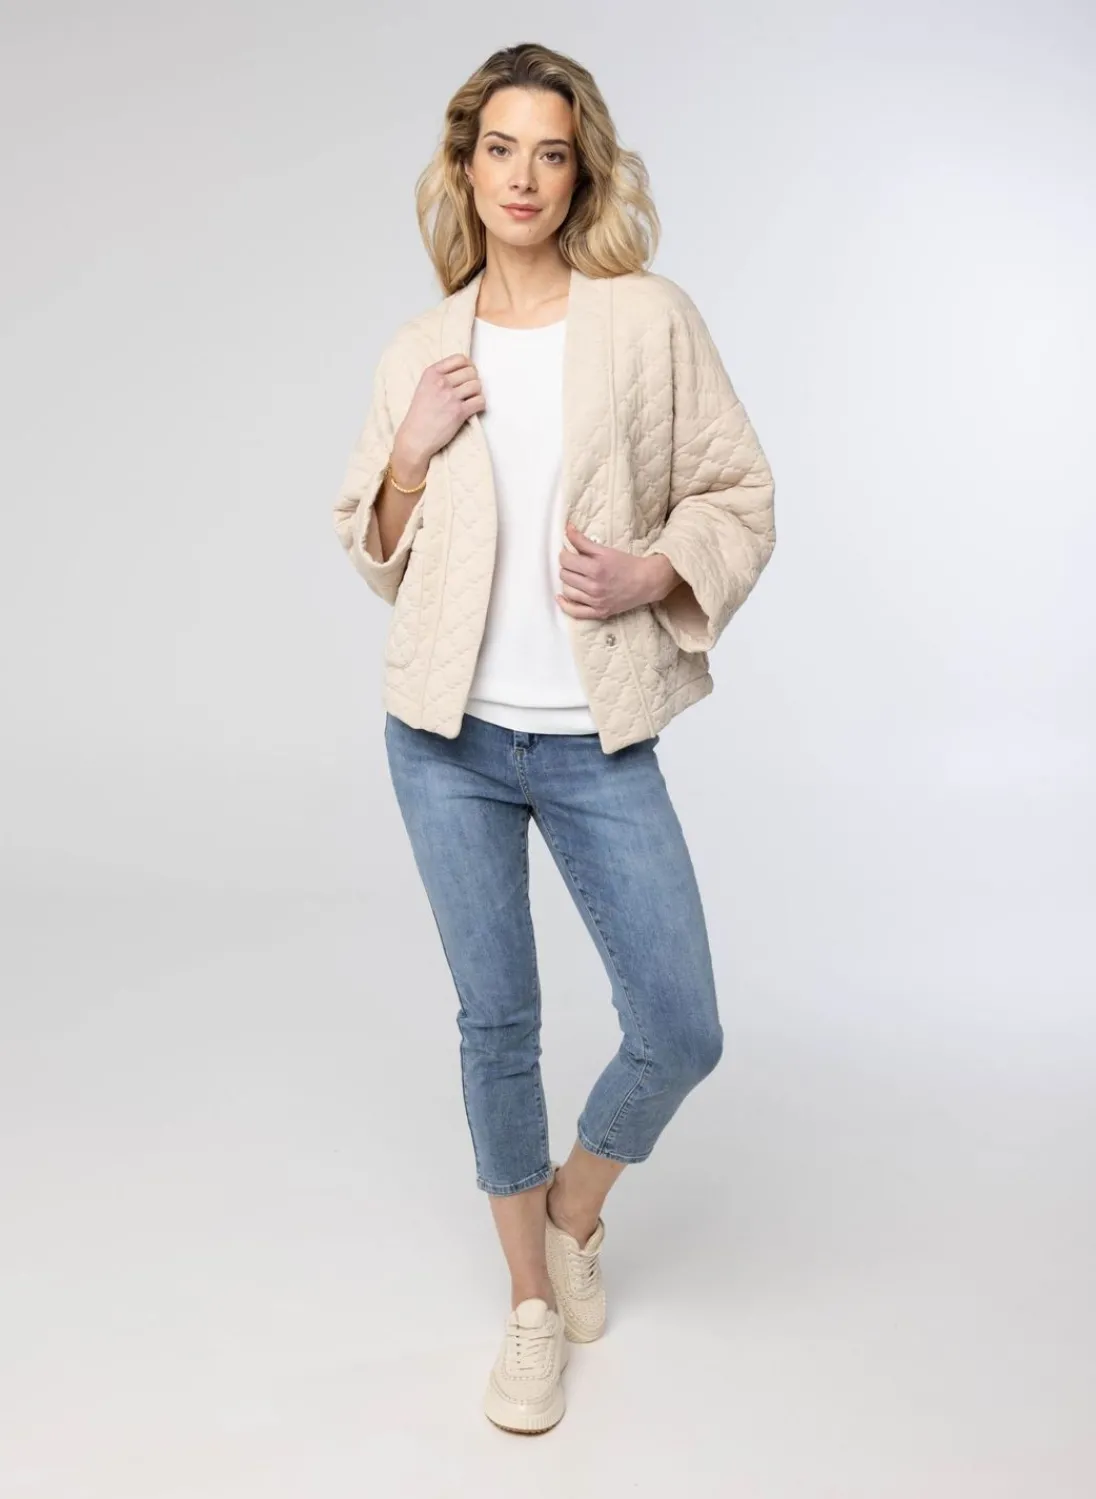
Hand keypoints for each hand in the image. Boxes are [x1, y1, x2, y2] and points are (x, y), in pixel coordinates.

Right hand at [393, 353, 484, 471]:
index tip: (469, 374)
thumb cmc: (419, 415)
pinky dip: (480, 405)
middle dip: (473, 381)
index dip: (469, 366)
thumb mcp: (424, 387)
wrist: (414, 437)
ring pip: (477, 386)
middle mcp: (441, 382)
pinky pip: (480, 402)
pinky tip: (473, 409)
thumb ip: (440, 376)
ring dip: (477, 393)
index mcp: (431, 373)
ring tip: (470, 400)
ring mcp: (450, 397)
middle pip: (471, 372)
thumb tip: (462, 372)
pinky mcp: (459, 412)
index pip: (460, 358)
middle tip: (469, 391)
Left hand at [555, 522, 681, 618]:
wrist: (646, 582)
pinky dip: (565, 605)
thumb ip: (582, 541)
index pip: (566, 560)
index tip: (570, 553)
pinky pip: (575, 612)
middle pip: (565, 575)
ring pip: (567, 591)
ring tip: (575, 577)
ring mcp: (596, 601)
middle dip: (567, 567)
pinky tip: (561, 597)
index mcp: (596, 568)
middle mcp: (594, 587)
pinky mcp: (599, 612)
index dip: (565, 554)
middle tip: (574, 564)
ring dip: (568, 582)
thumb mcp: (605, 550)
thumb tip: (567, 528)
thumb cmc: (627, 564)